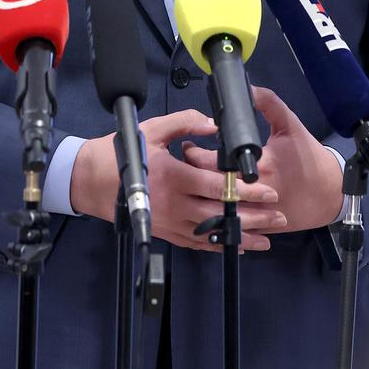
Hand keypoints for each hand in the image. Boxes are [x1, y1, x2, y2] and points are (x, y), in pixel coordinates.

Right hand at [71, 108, 285, 251]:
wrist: (90, 180)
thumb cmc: (120, 152)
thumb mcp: (153, 129)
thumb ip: (186, 123)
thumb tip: (215, 125)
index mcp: (173, 177)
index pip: (217, 187)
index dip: (245, 190)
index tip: (268, 191)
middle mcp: (173, 204)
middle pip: (220, 214)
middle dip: (253, 216)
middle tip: (278, 215)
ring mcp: (168, 222)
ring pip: (211, 234)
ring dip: (241, 236)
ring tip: (266, 238)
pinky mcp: (164, 232)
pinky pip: (195, 244)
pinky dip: (217, 246)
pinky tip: (236, 245)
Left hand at [180, 86, 344, 233]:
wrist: (330, 192)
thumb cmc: (308, 157)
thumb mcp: (289, 124)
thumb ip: (267, 103)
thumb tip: (247, 88)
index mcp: (259, 165)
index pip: (212, 162)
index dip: (195, 153)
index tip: (190, 144)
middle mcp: (254, 191)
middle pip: (208, 185)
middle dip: (191, 173)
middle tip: (188, 159)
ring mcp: (255, 212)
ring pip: (215, 207)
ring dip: (200, 194)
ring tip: (194, 178)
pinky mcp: (258, 226)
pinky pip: (229, 223)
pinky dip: (216, 214)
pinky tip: (211, 200)